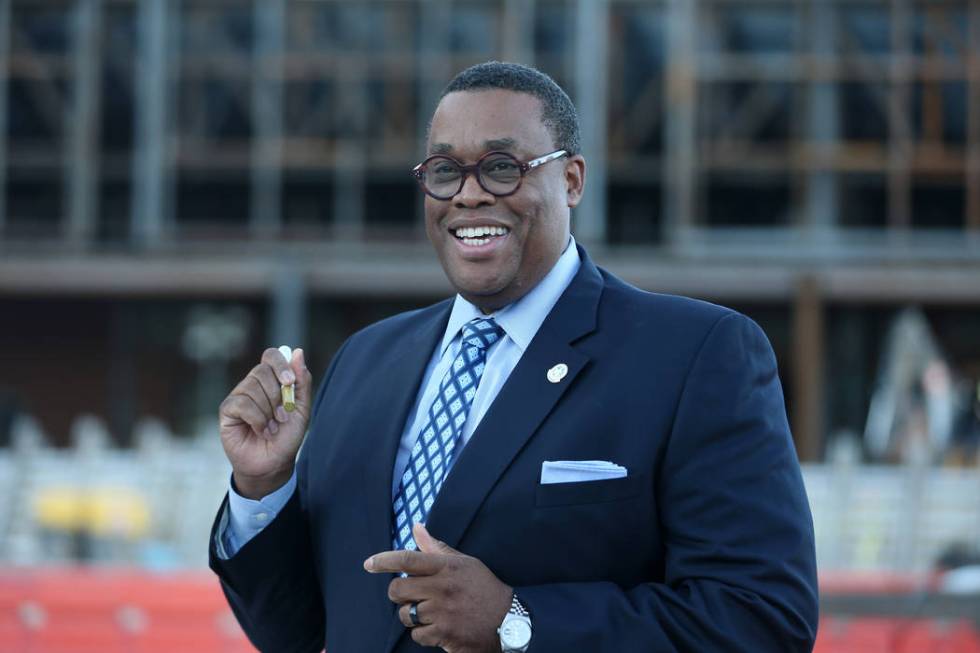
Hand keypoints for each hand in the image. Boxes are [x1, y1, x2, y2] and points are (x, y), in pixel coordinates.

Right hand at [219, 347, 312, 498]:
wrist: (274, 463)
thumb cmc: (287, 436)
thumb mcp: (302, 408)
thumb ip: (302, 381)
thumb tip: (298, 351)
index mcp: (272, 380)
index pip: (271, 356)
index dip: (280, 364)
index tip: (290, 382)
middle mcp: (253, 384)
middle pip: (261, 370)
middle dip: (276, 395)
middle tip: (282, 416)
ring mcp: (239, 396)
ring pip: (252, 388)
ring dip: (268, 411)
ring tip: (272, 427)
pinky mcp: (227, 410)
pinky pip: (242, 404)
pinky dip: (257, 419)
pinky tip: (261, 431)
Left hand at [364, 523, 511, 652]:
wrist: (509, 620)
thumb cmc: (483, 587)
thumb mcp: (465, 562)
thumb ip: (437, 547)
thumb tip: (417, 527)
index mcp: (446, 566)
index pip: (407, 559)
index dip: (384, 560)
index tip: (369, 564)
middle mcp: (442, 587)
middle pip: (398, 589)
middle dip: (398, 593)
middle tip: (409, 595)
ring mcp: (442, 613)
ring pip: (405, 614)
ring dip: (411, 615)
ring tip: (427, 612)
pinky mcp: (444, 635)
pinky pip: (416, 635)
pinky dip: (422, 633)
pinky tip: (436, 627)